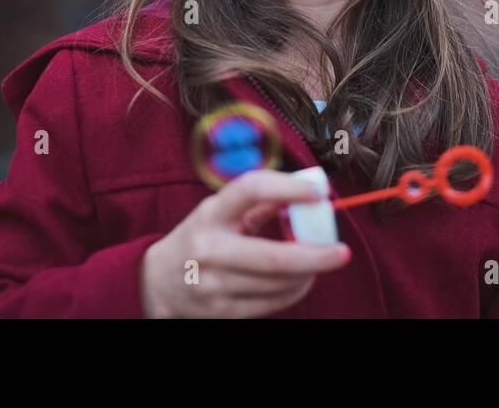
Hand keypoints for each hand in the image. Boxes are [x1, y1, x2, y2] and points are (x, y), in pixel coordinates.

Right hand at [140, 169, 351, 317]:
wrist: (156, 283)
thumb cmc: (199, 237)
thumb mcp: (218, 211)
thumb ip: (258, 202)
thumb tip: (306, 192)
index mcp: (210, 214)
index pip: (249, 189)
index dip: (287, 187)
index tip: (319, 192)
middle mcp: (209, 249)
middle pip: (273, 257)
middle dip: (315, 255)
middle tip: (342, 252)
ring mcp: (214, 284)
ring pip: (277, 284)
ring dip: (308, 274)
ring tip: (319, 263)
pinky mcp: (222, 311)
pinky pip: (271, 304)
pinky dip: (294, 291)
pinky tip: (301, 280)